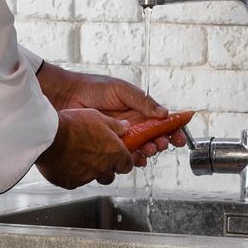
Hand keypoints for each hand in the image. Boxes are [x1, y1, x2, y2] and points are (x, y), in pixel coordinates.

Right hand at [35, 109, 134, 188]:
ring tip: (77, 157)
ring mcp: (86, 178)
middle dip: (106, 169)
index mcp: (113, 152)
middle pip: (110, 175)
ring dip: (88, 171)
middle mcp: (102, 168)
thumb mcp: (97, 117)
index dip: (123, 161)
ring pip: (92, 178)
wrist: (48, 137)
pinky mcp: (70, 183)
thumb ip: (114, 125)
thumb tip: (124, 128)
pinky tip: (64, 162)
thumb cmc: (72, 125)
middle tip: (96, 156)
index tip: (117, 156)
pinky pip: (74, 181)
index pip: (127, 165)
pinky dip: (72, 174)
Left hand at [36, 63, 187, 164]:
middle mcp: (132, 125)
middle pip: (154, 139)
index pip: (161, 122)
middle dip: (161, 143)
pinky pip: (123, 157)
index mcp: (139, 110)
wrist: (67, 96)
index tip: (180, 137)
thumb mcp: (122, 90)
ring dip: (148, 152)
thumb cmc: (93, 88)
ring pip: (141, 150)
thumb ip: (143, 102)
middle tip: (161, 144)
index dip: (173, 130)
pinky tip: (134, 159)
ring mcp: (120, 136)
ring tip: (147, 151)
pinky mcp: (108, 146)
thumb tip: (164, 112)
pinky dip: (131, 159)